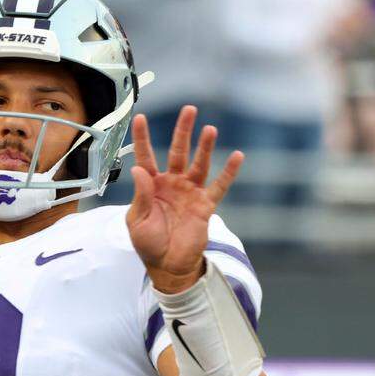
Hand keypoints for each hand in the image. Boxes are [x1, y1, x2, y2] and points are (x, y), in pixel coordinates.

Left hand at [126, 106, 243, 293]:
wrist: (168, 266)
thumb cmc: (148, 244)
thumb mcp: (137, 220)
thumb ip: (140, 195)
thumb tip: (139, 170)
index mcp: (151, 186)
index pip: (145, 156)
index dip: (142, 138)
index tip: (140, 118)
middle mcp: (172, 184)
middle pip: (178, 151)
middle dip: (183, 131)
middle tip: (189, 110)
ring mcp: (190, 193)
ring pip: (199, 164)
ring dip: (205, 147)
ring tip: (210, 129)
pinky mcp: (205, 205)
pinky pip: (219, 186)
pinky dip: (229, 172)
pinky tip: (237, 156)